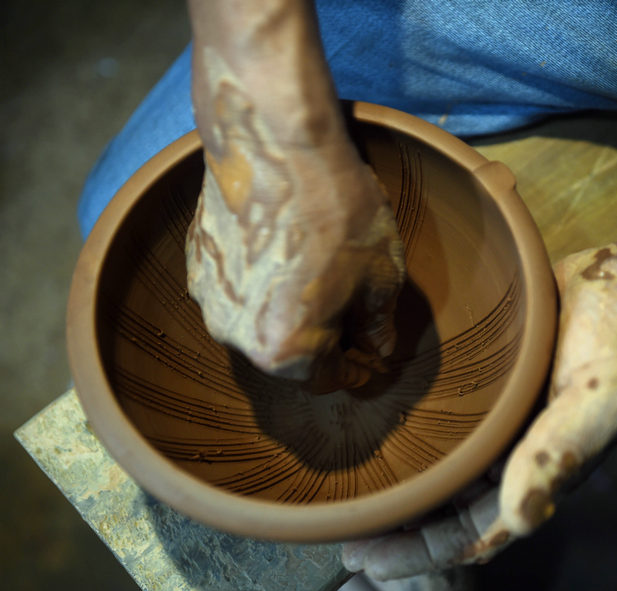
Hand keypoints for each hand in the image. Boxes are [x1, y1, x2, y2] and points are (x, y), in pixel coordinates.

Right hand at [185, 1, 404, 388]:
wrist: (274, 142)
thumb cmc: (336, 210)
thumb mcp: (381, 274)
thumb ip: (379, 324)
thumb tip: (378, 347)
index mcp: (284, 351)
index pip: (327, 381)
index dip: (356, 371)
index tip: (371, 361)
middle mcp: (236, 336)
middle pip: (289, 356)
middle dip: (323, 341)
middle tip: (353, 314)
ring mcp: (208, 300)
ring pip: (261, 322)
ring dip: (291, 311)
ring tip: (321, 274)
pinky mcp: (195, 263)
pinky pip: (238, 289)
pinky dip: (265, 283)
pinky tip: (288, 251)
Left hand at [343, 245, 616, 578]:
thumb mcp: (598, 398)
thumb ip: (559, 454)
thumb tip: (520, 517)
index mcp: (539, 472)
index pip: (475, 533)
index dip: (422, 552)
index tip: (368, 558)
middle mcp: (513, 456)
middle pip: (449, 510)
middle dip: (399, 528)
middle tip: (342, 530)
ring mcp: (499, 423)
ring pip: (443, 471)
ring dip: (402, 486)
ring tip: (348, 488)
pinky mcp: (489, 389)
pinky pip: (447, 424)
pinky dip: (413, 436)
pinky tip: (375, 425)